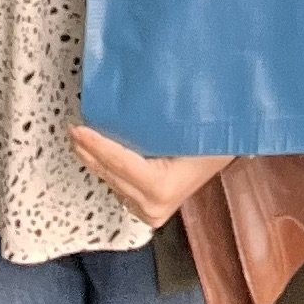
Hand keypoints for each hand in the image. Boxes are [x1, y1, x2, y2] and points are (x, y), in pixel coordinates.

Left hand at [67, 125, 227, 227]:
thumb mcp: (194, 128)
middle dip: (89, 151)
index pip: (120, 163)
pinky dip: (107, 167)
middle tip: (72, 128)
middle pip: (111, 174)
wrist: (231, 158)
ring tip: (81, 136)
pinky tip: (97, 151)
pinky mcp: (146, 209)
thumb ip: (164, 119)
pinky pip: (119, 185)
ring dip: (95, 159)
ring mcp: (148, 212)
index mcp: (162, 187)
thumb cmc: (218, 139)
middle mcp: (151, 206)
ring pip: (111, 181)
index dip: (97, 145)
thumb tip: (140, 91)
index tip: (78, 128)